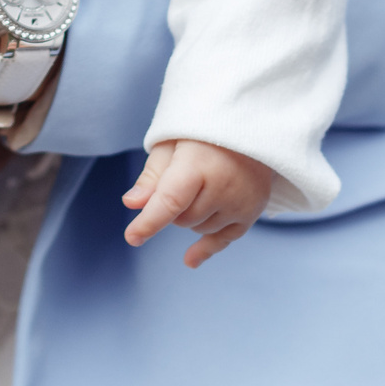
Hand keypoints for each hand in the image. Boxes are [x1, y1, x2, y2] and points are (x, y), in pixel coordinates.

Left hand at [121, 139, 272, 267]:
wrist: (248, 125)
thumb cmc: (201, 131)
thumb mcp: (170, 143)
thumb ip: (152, 176)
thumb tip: (131, 204)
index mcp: (199, 164)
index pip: (170, 201)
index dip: (149, 221)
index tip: (132, 237)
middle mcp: (224, 187)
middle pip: (181, 219)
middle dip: (174, 206)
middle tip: (183, 176)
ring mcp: (241, 202)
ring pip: (199, 228)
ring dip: (191, 216)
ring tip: (202, 183)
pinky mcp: (253, 211)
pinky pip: (224, 240)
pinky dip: (205, 248)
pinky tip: (189, 260)